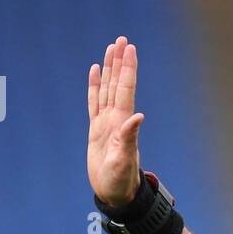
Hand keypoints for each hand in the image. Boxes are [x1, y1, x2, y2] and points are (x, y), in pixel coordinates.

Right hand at [87, 35, 143, 206]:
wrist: (115, 193)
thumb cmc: (120, 181)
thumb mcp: (124, 161)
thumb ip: (129, 139)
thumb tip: (138, 116)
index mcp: (121, 123)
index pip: (125, 89)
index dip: (127, 68)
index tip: (129, 48)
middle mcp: (116, 119)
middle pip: (117, 84)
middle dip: (120, 62)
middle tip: (122, 40)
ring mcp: (106, 123)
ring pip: (107, 89)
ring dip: (110, 69)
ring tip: (111, 48)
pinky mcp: (97, 129)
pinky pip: (94, 102)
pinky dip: (95, 86)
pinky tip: (96, 72)